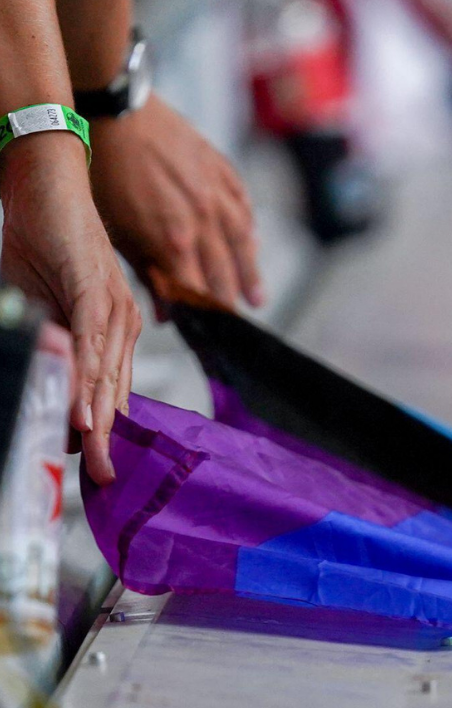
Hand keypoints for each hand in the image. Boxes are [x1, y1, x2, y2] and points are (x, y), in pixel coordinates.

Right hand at [0, 130, 137, 478]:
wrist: (42, 182)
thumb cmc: (38, 239)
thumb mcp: (32, 300)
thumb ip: (40, 338)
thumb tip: (38, 374)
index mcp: (109, 329)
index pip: (108, 391)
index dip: (102, 431)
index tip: (96, 470)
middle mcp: (120, 324)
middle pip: (115, 393)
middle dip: (109, 441)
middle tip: (103, 483)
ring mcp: (113, 309)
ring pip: (106, 377)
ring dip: (100, 422)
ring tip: (96, 462)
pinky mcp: (97, 292)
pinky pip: (93, 346)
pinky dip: (91, 381)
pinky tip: (88, 413)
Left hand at [89, 95, 260, 312]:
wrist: (117, 112)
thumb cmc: (106, 169)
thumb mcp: (116, 228)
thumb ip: (145, 272)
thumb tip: (166, 312)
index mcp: (175, 239)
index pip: (199, 291)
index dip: (204, 316)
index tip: (208, 335)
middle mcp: (205, 221)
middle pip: (225, 273)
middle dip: (229, 301)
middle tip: (234, 323)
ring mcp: (219, 195)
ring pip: (243, 244)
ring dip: (250, 274)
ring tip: (256, 297)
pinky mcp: (223, 172)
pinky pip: (244, 207)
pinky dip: (249, 229)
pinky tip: (251, 242)